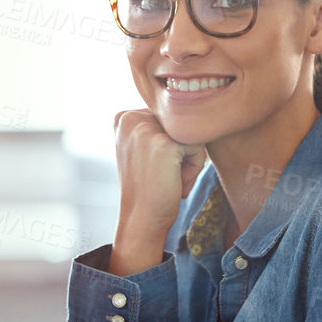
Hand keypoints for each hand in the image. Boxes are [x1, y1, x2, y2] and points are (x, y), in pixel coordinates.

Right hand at [111, 108, 206, 267]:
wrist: (142, 218)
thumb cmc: (149, 186)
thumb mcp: (144, 147)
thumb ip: (158, 124)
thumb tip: (191, 104)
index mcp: (123, 117)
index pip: (168, 117)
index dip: (169, 144)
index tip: (153, 166)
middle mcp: (130, 118)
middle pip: (180, 123)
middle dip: (180, 151)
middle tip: (163, 175)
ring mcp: (146, 129)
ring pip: (191, 134)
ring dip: (188, 160)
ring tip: (169, 178)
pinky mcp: (164, 144)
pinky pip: (198, 147)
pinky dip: (193, 168)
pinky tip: (175, 182)